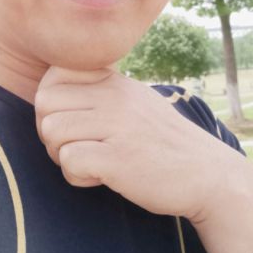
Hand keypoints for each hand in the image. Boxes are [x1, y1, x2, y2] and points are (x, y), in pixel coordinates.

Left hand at [34, 66, 243, 219]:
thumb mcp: (135, 102)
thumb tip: (53, 91)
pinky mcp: (119, 159)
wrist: (208, 174)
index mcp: (115, 82)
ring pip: (52, 131)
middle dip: (49, 131)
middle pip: (44, 104)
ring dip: (61, 155)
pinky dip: (76, 176)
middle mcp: (114, 98)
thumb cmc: (163, 141)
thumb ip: (101, 91)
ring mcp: (117, 126)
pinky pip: (69, 161)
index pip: (54, 75)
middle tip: (74, 147)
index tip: (70, 121)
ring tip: (88, 162)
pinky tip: (100, 177)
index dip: (51, 103)